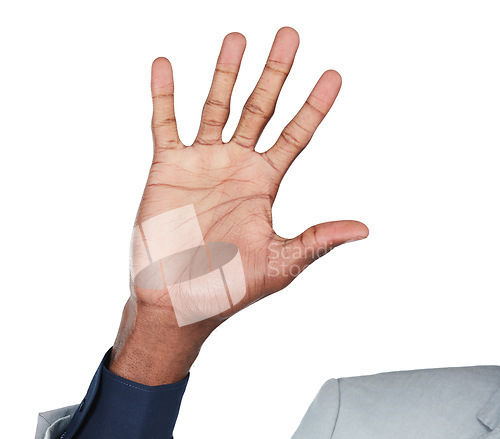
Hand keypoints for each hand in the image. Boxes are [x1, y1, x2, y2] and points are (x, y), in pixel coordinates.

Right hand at [110, 27, 367, 383]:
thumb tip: (363, 228)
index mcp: (264, 184)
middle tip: (290, 35)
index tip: (333, 76)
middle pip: (261, 108)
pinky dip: (164, 96)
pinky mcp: (168, 168)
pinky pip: (165, 124)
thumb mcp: (281, 263)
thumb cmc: (228, 287)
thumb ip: (318, 238)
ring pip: (216, 106)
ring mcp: (202, 163)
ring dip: (227, 73)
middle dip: (275, 73)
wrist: (179, 301)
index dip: (314, 107)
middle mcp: (236, 166)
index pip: (296, 136)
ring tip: (238, 38)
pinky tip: (166, 67)